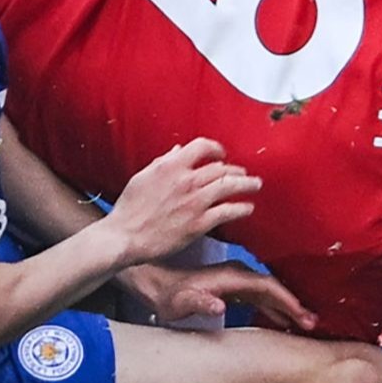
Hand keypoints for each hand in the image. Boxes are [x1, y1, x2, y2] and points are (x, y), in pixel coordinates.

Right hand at [102, 138, 261, 265]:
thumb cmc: (130, 207)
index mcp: (171, 166)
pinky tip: (248, 208)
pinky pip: (227, 211)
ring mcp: (195, 202)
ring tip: (256, 185)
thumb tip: (178, 152)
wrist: (126, 236)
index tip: (221, 154)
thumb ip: (163, 163)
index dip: (216, 148)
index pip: (202, 147)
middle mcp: (186, 180)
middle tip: (243, 174)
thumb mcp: (143, 177)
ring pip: (229, 187)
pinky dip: (241, 208)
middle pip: (221, 168)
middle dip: (236, 170)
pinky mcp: (199, 223)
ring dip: (246, 184)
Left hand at [125, 261, 317, 330]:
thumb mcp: (179, 303)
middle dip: (294, 305)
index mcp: (229, 278)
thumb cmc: (167, 296)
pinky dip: (273, 305)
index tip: (304, 315)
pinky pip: (258, 295)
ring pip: (268, 292)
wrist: (154, 284)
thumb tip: (219, 306)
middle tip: (313, 323)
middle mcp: (235, 275)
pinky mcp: (231, 287)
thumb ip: (199, 303)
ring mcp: (234, 280)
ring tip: (305, 323)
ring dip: (286, 306)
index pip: (266, 287)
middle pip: (272, 288)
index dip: (287, 301)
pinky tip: (281, 318)